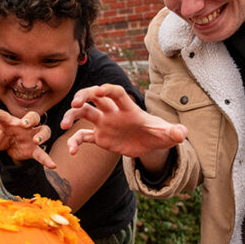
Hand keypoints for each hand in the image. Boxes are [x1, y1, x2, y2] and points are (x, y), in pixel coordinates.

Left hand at [0, 108, 56, 168]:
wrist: (8, 151)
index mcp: (10, 122)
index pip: (3, 116)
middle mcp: (23, 127)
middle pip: (33, 116)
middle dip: (30, 118)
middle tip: (25, 123)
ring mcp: (32, 137)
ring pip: (44, 130)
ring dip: (42, 134)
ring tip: (37, 141)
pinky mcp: (34, 150)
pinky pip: (42, 154)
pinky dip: (47, 159)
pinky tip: (53, 165)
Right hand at [61, 84, 187, 157]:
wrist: (150, 143)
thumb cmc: (159, 133)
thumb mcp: (167, 134)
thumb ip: (174, 132)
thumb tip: (182, 133)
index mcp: (129, 109)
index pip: (116, 93)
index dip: (107, 90)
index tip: (99, 91)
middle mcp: (114, 113)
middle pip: (95, 98)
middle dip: (83, 97)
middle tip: (74, 104)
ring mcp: (105, 124)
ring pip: (84, 113)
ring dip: (72, 116)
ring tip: (62, 126)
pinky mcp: (100, 137)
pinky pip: (83, 137)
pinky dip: (75, 143)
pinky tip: (71, 153)